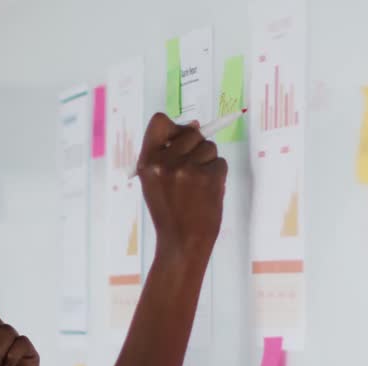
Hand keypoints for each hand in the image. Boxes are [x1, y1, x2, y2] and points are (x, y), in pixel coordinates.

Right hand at [135, 113, 228, 262]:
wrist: (182, 242)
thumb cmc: (170, 212)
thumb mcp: (155, 182)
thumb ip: (168, 153)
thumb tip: (196, 124)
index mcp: (147, 162)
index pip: (159, 121)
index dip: (173, 126)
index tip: (179, 138)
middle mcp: (166, 162)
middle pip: (191, 132)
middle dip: (197, 146)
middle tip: (192, 170)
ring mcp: (188, 169)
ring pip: (209, 147)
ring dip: (208, 162)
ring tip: (198, 185)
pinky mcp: (209, 177)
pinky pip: (220, 162)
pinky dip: (218, 175)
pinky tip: (207, 193)